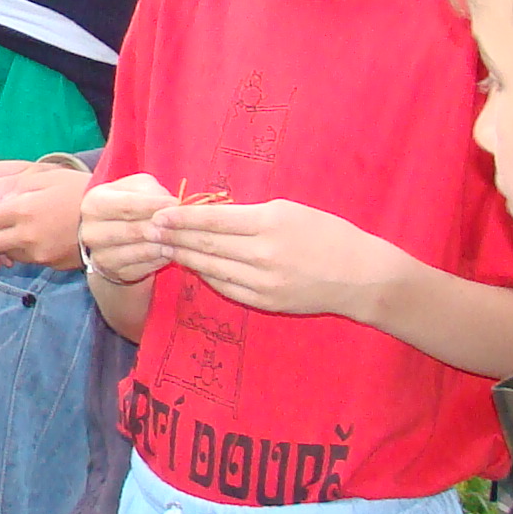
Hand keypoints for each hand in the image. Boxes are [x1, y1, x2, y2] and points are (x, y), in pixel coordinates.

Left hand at [0, 158, 92, 271]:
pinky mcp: (49, 264)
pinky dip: (20, 249)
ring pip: (4, 253)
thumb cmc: (78, 190)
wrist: (112, 217)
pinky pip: (24, 259)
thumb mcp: (42, 178)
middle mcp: (26, 237)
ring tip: (14, 227)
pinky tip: (33, 236)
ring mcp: (38, 254)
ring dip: (1, 243)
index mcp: (22, 211)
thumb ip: (8, 188)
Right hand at [80, 174, 180, 286]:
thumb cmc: (128, 204)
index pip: (126, 205)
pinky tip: (169, 249)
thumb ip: (151, 192)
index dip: (153, 204)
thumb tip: (172, 205)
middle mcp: (91, 232)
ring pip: (141, 250)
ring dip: (164, 243)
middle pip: (134, 230)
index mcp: (93, 204)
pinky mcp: (114, 273)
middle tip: (182, 223)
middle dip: (161, 226)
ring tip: (179, 236)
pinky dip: (161, 258)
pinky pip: (145, 267)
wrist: (112, 236)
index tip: (176, 203)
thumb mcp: (136, 188)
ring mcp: (101, 256)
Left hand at [149, 195, 407, 320]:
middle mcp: (262, 255)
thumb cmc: (328, 234)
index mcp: (268, 224)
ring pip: (213, 269)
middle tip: (151, 230)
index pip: (214, 220)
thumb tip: (214, 215)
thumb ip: (251, 214)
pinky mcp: (266, 302)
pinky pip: (228, 288)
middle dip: (176, 237)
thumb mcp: (290, 211)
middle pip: (207, 245)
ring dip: (186, 258)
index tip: (159, 213)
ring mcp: (263, 282)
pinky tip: (195, 267)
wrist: (361, 276)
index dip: (183, 218)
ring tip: (165, 248)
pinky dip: (209, 277)